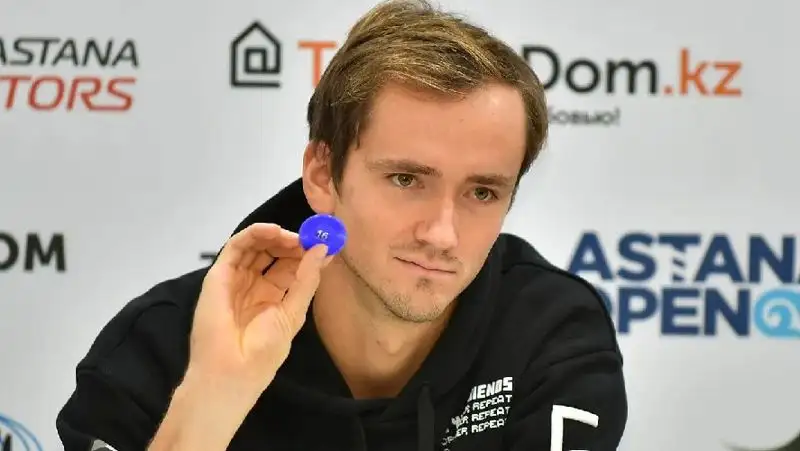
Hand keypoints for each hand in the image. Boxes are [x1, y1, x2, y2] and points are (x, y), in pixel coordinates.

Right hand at [186, 222, 329, 394]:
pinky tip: (274, 231)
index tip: (324, 243)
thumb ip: (307, 279)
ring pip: (255, 246)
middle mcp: (254, 285)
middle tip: (309, 237)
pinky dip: (254, 233)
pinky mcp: (220, 275)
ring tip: (294, 237)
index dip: (305, 252)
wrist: (231, 372)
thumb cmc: (263, 350)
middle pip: (272, 253)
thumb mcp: (293, 313)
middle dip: (291, 242)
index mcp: (273, 297)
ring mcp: (236, 279)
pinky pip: (236, 247)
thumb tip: (322, 249)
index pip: (289, 266)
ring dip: (275, 235)